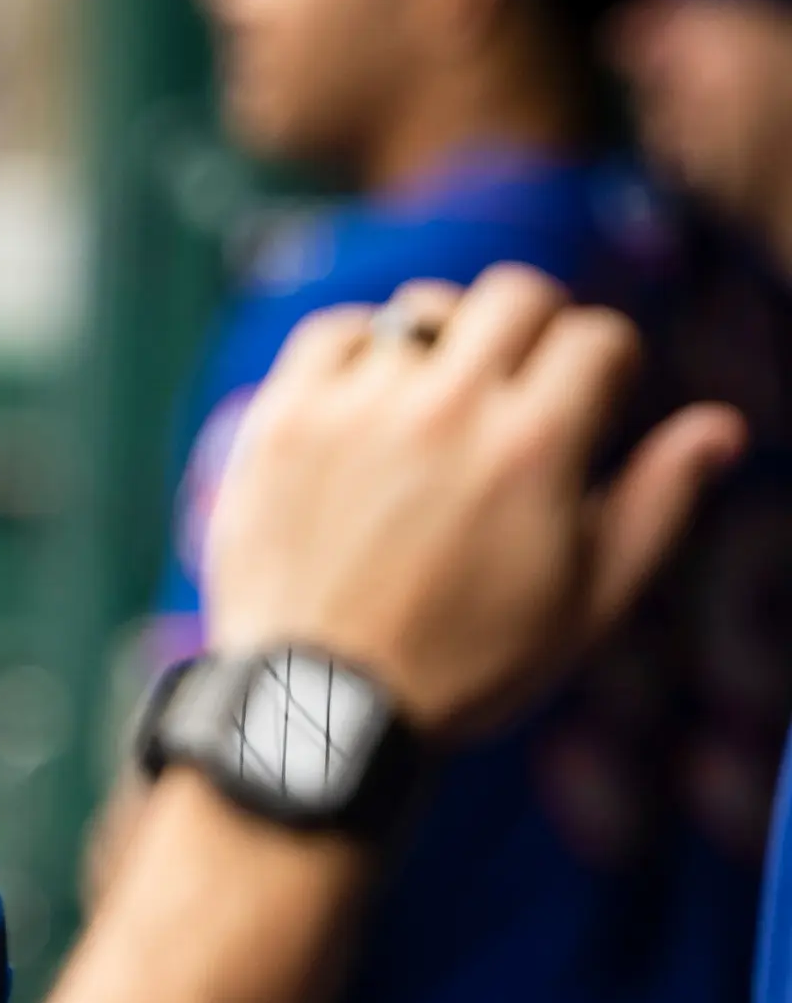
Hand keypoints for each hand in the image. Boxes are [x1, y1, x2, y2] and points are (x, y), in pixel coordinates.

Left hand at [204, 263, 745, 733]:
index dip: (610, 364)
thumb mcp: (587, 600)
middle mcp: (445, 408)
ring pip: (423, 310)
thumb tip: (720, 426)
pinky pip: (333, 332)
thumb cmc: (467, 664)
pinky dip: (363, 348)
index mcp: (533, 446)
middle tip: (527, 382)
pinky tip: (375, 395)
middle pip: (515, 295)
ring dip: (449, 342)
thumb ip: (659, 502)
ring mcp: (355, 408)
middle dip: (539, 328)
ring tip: (446, 401)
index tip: (594, 399)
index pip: (597, 336)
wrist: (318, 708)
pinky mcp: (282, 419)